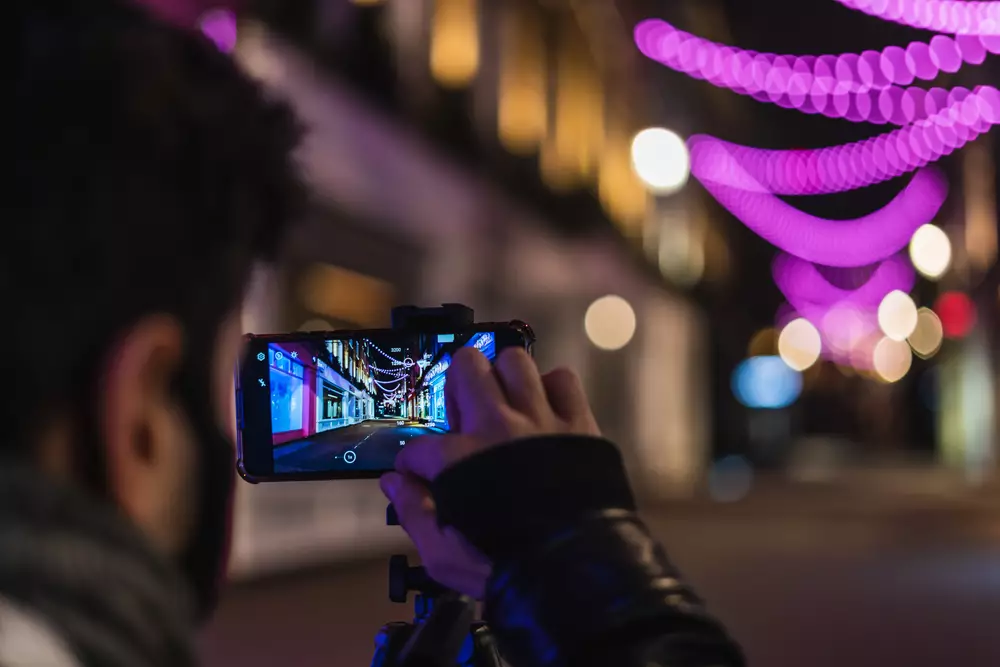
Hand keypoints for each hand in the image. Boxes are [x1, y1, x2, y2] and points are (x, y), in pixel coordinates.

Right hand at [379, 346, 599, 597]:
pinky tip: (544, 413)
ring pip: (514, 361)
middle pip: (466, 366)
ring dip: (504, 381)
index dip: (412, 463)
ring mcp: (540, 421)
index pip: (419, 446)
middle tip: (465, 419)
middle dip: (457, 388)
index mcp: (460, 459)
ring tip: (505, 408)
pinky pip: (563, 379)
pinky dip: (552, 390)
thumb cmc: (506, 569)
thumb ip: (413, 513)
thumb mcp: (443, 556)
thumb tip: (393, 482)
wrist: (576, 576)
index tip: (419, 474)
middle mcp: (498, 427)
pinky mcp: (578, 424)